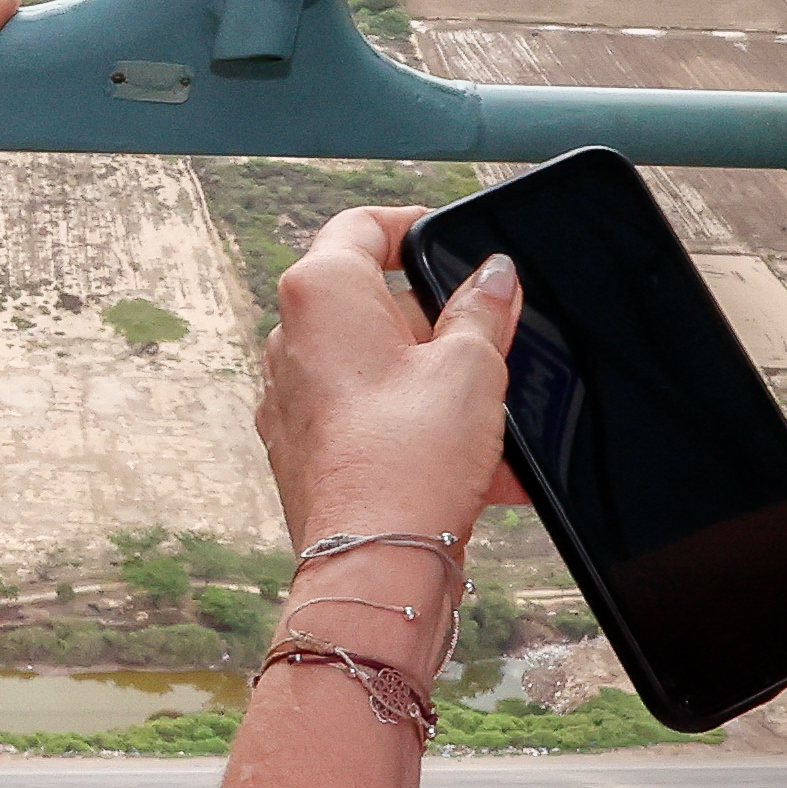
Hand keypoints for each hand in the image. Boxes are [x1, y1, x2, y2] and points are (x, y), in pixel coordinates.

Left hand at [253, 209, 527, 561]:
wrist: (376, 562)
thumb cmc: (409, 458)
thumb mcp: (473, 365)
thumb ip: (484, 309)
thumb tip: (494, 276)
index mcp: (320, 293)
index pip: (361, 226)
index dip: (411, 225)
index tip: (451, 238)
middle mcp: (291, 340)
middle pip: (374, 304)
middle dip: (439, 324)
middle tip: (493, 343)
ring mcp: (292, 397)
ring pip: (378, 368)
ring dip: (438, 384)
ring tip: (494, 417)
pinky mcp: (306, 448)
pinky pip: (370, 420)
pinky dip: (419, 429)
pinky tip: (478, 463)